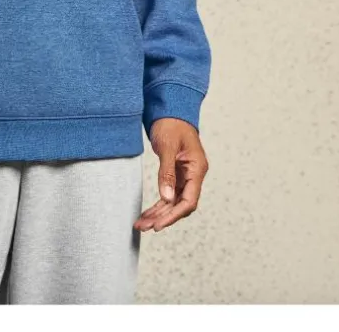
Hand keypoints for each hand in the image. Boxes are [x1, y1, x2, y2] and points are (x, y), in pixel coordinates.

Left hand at [134, 117, 208, 231]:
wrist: (170, 111)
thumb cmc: (171, 125)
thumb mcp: (167, 147)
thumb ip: (167, 172)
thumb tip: (166, 198)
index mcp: (197, 169)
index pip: (189, 201)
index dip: (174, 215)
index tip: (158, 225)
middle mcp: (193, 175)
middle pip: (180, 205)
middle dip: (163, 218)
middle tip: (144, 227)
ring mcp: (185, 176)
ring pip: (172, 202)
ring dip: (158, 214)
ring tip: (140, 224)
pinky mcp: (176, 175)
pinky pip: (168, 195)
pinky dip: (157, 205)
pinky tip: (147, 214)